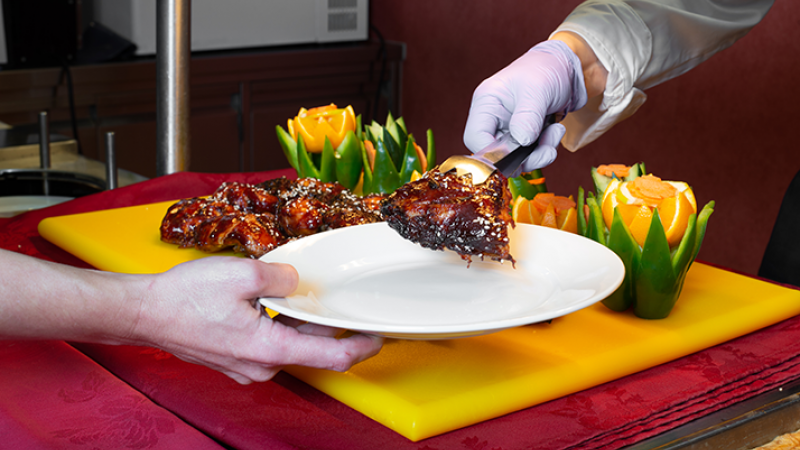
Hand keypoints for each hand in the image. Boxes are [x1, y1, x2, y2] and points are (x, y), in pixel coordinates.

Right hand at [131, 257, 383, 383]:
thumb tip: (297, 281)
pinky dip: (281, 325)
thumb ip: (281, 277)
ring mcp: (247, 366)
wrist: (143, 312)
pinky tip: (277, 303)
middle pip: (312, 348)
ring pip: (290, 345)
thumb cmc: (183, 299)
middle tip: (344, 302)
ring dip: (302, 322)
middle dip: (329, 326)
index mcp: (269, 349)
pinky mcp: (236, 359)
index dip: (360, 347)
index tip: (378, 336)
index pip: (331, 356)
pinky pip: (270, 343)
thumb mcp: (242, 275)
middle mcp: (262, 366)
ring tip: (305, 295)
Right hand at [463, 40, 587, 169]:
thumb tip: (521, 142)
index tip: (516, 157)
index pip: (475, 137)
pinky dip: (545, 148)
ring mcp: (508, 129)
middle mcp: (493, 118)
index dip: (492, 153)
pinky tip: (555, 131)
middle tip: (546, 150)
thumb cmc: (546, 69)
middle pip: (496, 153)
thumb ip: (527, 117)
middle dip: (523, 157)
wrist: (567, 67)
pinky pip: (530, 154)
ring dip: (539, 153)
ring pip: (516, 158)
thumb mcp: (538, 89)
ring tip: (555, 133)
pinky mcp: (523, 136)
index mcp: (487, 102)